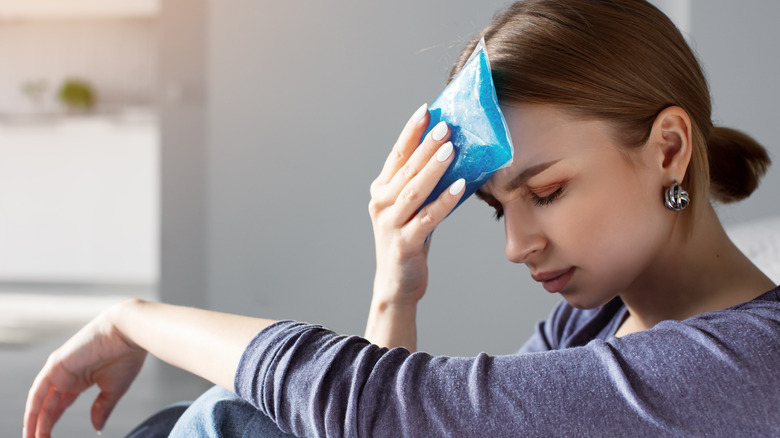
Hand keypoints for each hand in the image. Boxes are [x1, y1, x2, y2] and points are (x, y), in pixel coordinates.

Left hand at [24, 301, 146, 437]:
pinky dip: (32, 408)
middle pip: (48, 406)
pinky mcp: (56, 365)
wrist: (128, 334)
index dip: (52, 423)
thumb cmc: (127, 355)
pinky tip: (31, 424)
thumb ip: (102, 408)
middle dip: (42, 426)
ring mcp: (60, 370)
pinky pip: (38, 391)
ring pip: (40, 400)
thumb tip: (97, 427)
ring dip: (34, 421)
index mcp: (81, 380)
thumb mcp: (114, 389)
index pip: (60, 406)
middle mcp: (67, 375)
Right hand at [365, 104, 464, 348]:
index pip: (397, 155)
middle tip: (445, 125)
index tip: (426, 111)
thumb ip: (423, 185)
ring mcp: (390, 224)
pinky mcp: (404, 243)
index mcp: (381, 191)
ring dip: (433, 168)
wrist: (397, 285)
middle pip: (406, 169)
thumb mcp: (413, 209)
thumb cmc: (410, 240)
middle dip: (426, 145)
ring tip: (452, 149)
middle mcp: (380, 204)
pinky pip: (427, 218)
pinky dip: (444, 201)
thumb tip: (453, 154)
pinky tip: (460, 186)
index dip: (411, 132)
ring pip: (414, 190)